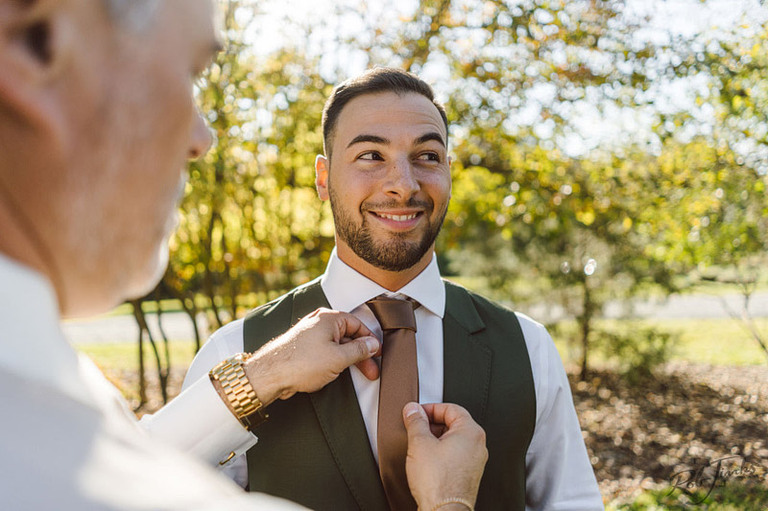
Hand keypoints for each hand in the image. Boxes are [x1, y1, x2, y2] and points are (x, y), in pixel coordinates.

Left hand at [243, 308, 379, 404]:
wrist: (271, 375)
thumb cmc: (301, 363)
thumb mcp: (339, 358)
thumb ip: (359, 350)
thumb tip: (372, 344)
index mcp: (329, 318)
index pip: (357, 325)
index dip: (369, 340)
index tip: (377, 353)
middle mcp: (319, 322)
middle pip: (348, 336)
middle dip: (361, 354)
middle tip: (371, 370)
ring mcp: (310, 334)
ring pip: (337, 345)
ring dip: (348, 359)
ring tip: (357, 374)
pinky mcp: (304, 347)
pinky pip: (326, 351)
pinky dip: (335, 361)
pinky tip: (337, 372)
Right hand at [403, 402, 487, 510]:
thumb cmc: (438, 482)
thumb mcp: (419, 443)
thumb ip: (415, 421)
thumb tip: (413, 410)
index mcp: (471, 431)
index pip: (450, 408)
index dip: (430, 408)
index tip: (416, 413)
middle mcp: (478, 445)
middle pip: (453, 423)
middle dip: (432, 423)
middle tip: (415, 428)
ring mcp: (475, 461)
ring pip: (453, 439)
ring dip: (435, 438)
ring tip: (419, 445)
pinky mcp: (469, 474)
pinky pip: (455, 454)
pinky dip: (441, 452)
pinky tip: (427, 460)